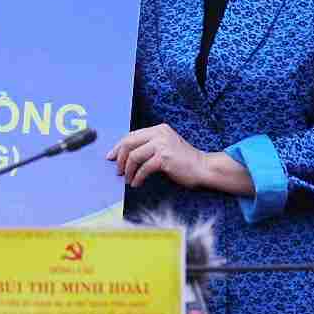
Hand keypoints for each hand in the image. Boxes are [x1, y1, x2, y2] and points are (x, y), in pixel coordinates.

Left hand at [106, 125, 249, 194]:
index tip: (111, 157)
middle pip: (129, 143)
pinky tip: (136, 184)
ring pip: (134, 156)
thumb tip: (124, 156)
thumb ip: (149, 147)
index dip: (118, 147)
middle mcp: (159, 134)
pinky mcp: (164, 158)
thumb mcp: (165, 147)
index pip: (131, 135)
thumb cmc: (183, 161)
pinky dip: (137, 177)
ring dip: (127, 170)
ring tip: (127, 179)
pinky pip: (143, 168)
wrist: (203, 168)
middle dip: (119, 158)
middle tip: (117, 171)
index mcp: (159, 129)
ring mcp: (162, 145)